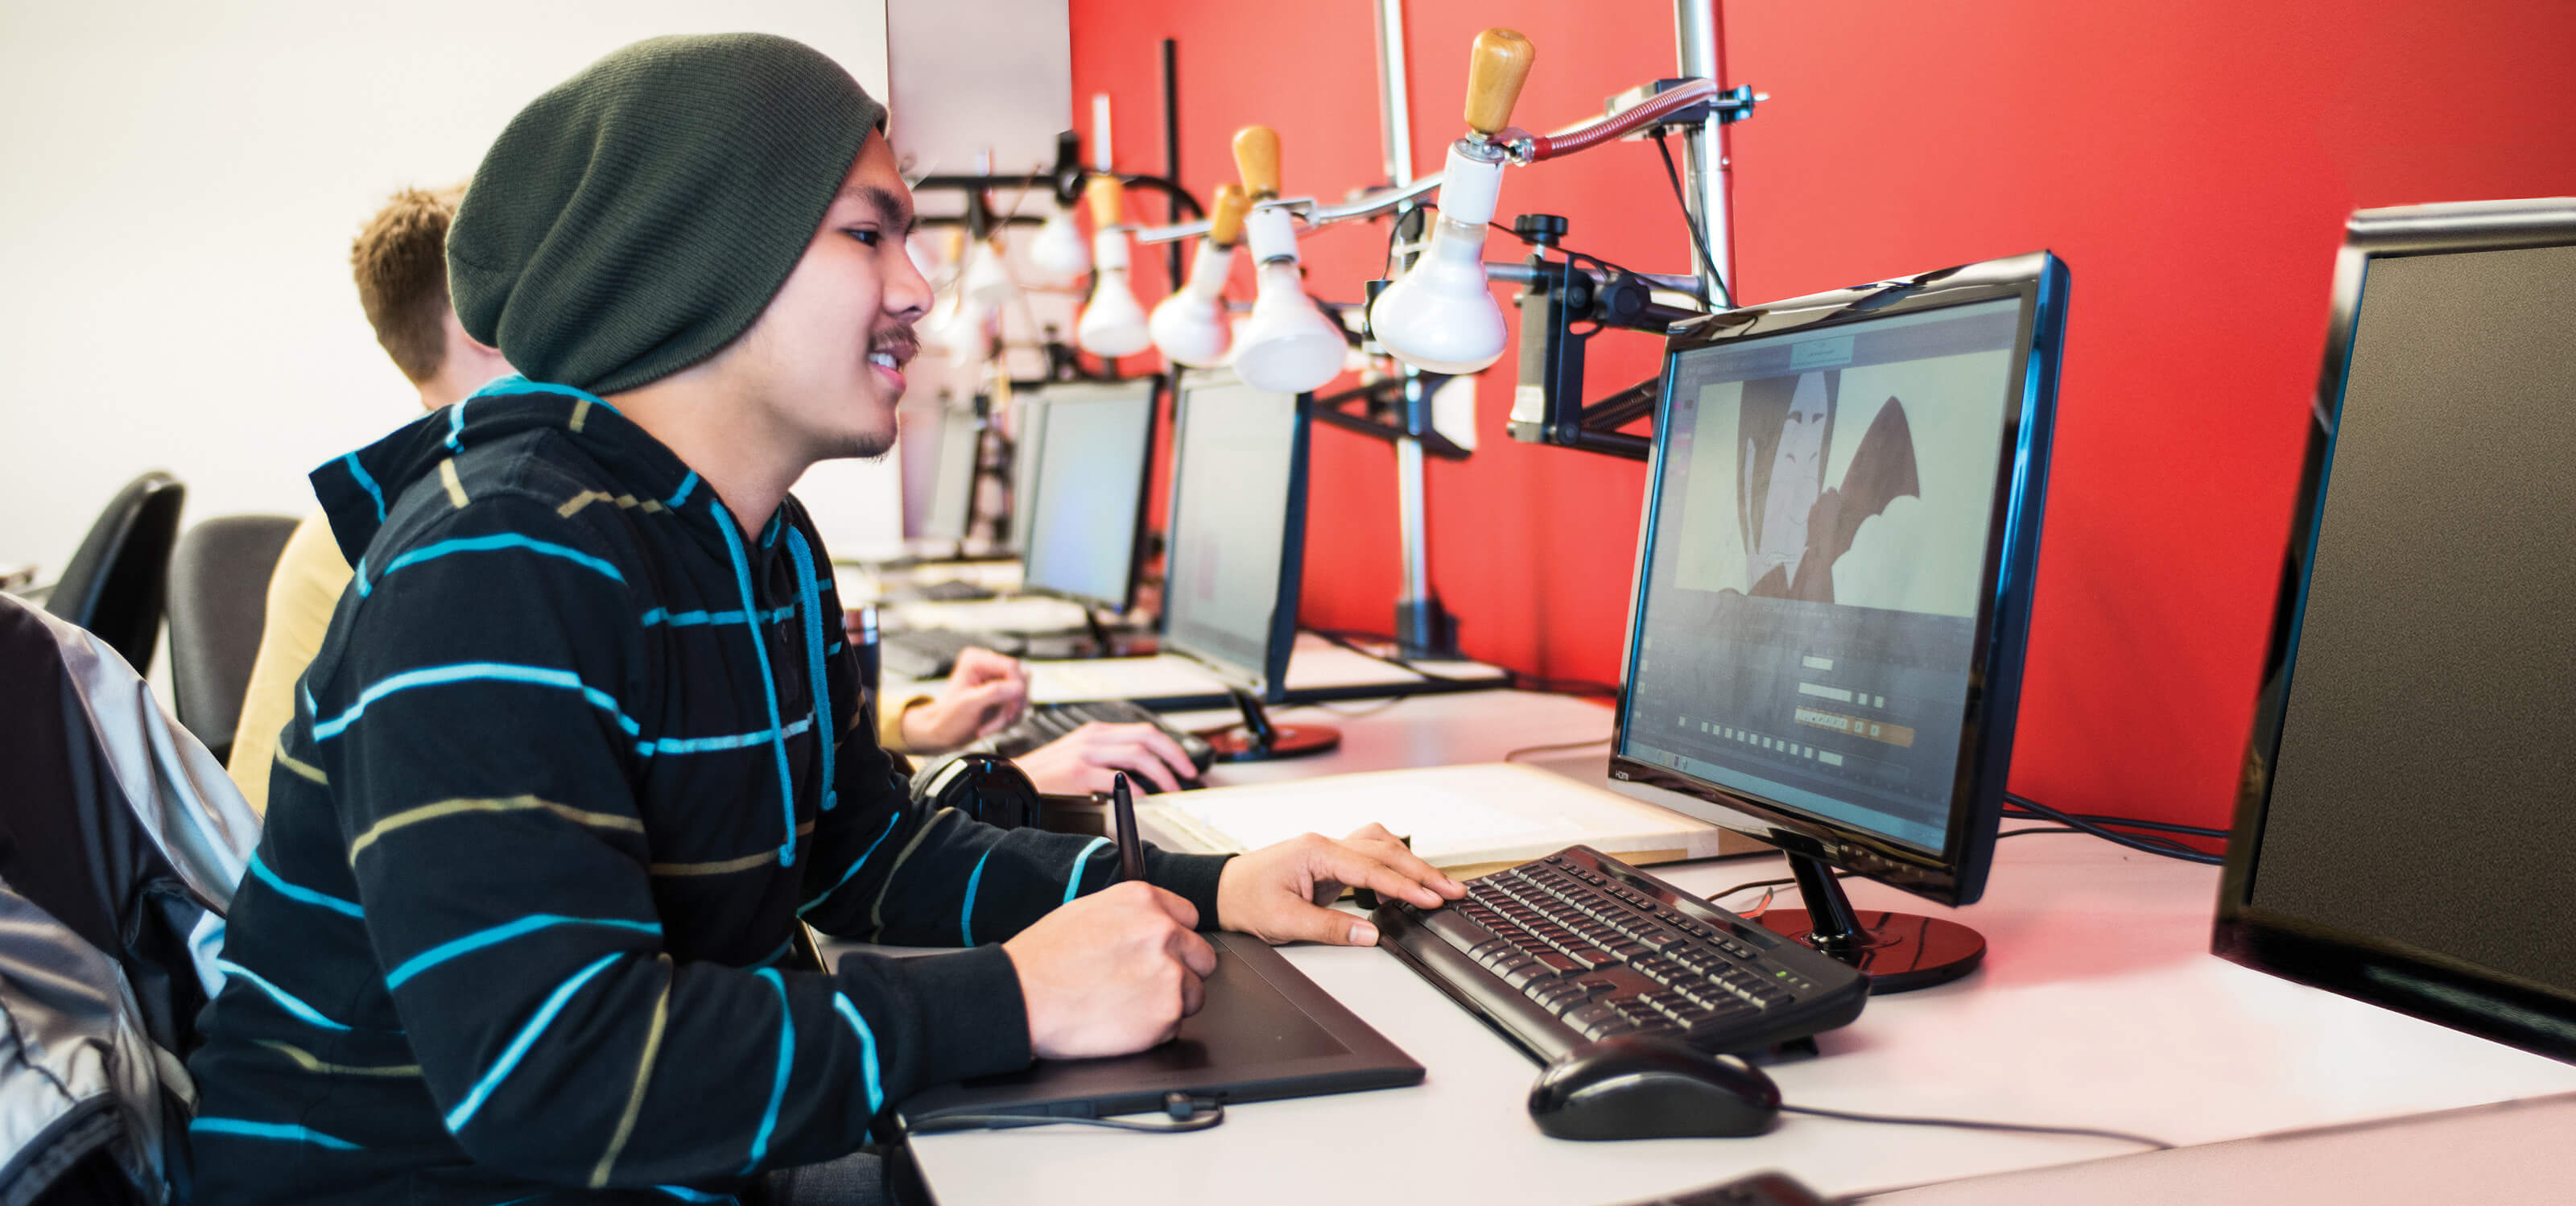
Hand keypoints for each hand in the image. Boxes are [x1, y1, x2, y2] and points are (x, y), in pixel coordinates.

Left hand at [899, 647, 1027, 748]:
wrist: (943, 734)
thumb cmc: (947, 718)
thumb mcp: (968, 704)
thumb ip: (994, 692)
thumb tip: (1017, 687)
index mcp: (976, 661)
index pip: (1011, 666)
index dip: (1016, 687)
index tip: (1012, 707)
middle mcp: (988, 667)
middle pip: (1020, 680)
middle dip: (1012, 704)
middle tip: (1002, 719)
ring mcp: (996, 681)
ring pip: (1022, 694)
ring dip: (1010, 714)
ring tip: (991, 725)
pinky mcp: (1002, 694)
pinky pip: (1019, 705)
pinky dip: (1009, 719)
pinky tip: (993, 724)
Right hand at [1003, 881, 1216, 1058]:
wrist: (1021, 998)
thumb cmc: (1042, 959)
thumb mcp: (1086, 912)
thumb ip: (1130, 917)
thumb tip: (1150, 925)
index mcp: (1143, 901)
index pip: (1190, 918)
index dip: (1175, 941)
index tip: (1163, 953)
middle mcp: (1162, 931)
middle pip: (1201, 957)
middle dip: (1180, 972)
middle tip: (1145, 985)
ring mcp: (1168, 972)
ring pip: (1193, 993)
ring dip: (1168, 1003)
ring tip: (1127, 1006)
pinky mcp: (1166, 1013)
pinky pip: (1175, 1025)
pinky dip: (1154, 1030)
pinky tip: (1122, 1022)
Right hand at [1013, 722, 1198, 793]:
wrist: (1014, 780)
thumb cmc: (1046, 774)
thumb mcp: (1079, 755)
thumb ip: (1107, 757)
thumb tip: (1141, 774)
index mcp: (1096, 731)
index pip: (1145, 731)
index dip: (1170, 747)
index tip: (1184, 764)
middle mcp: (1094, 737)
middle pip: (1148, 738)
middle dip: (1174, 757)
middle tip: (1187, 775)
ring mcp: (1086, 754)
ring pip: (1137, 755)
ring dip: (1161, 774)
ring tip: (1170, 790)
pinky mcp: (1077, 773)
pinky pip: (1116, 779)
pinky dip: (1134, 789)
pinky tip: (1141, 798)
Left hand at [1216, 823, 1464, 945]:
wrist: (1222, 891)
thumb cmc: (1246, 900)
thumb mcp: (1285, 922)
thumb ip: (1331, 928)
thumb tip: (1370, 935)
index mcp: (1316, 852)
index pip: (1372, 868)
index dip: (1405, 886)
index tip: (1432, 899)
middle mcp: (1326, 843)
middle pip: (1385, 850)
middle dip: (1421, 871)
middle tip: (1451, 891)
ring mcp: (1328, 849)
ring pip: (1381, 846)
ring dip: (1410, 864)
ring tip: (1436, 886)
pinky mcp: (1329, 860)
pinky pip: (1370, 855)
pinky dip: (1391, 867)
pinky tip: (1401, 888)